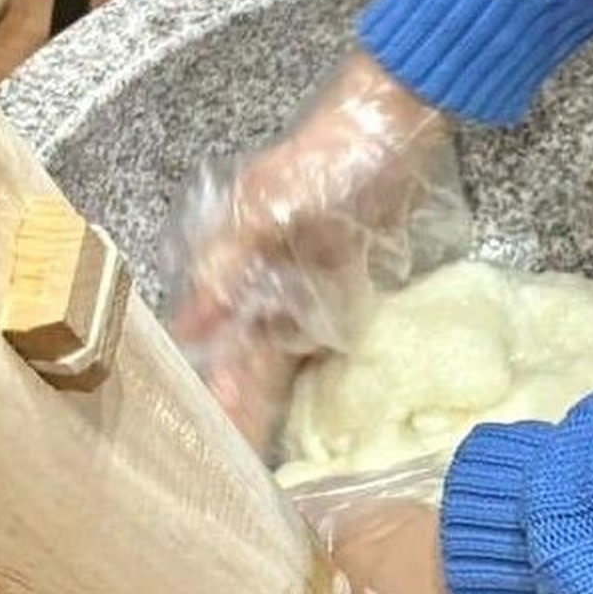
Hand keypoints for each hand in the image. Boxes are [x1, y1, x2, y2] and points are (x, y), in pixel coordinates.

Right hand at [163, 53, 466, 448]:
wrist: (397, 120)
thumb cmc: (331, 157)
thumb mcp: (275, 203)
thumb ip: (233, 261)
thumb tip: (195, 324)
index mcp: (232, 266)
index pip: (214, 344)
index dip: (212, 390)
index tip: (209, 443)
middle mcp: (258, 284)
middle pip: (243, 362)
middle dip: (237, 413)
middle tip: (237, 472)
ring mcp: (301, 290)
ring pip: (276, 363)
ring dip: (266, 408)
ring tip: (261, 463)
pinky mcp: (342, 290)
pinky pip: (319, 348)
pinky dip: (309, 384)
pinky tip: (307, 423)